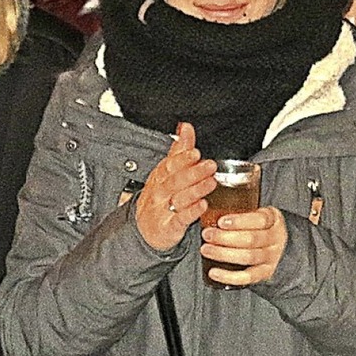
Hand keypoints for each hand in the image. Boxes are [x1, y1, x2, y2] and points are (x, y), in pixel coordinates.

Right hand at [136, 122, 216, 250]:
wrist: (145, 229)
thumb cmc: (160, 196)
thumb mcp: (167, 171)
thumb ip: (180, 149)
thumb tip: (186, 127)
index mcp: (161, 175)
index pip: (170, 164)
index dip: (183, 158)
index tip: (195, 152)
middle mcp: (161, 191)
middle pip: (176, 180)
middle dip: (194, 172)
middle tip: (210, 166)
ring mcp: (164, 209)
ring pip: (180, 198)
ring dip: (196, 189)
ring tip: (211, 182)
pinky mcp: (169, 227)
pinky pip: (181, 219)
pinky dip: (192, 212)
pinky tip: (202, 205)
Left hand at [201, 206, 287, 286]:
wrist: (280, 245)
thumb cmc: (259, 225)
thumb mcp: (257, 212)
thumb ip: (241, 209)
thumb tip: (210, 204)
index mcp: (273, 220)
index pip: (259, 220)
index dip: (239, 221)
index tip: (221, 221)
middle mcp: (275, 239)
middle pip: (251, 240)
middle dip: (225, 237)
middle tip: (207, 234)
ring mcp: (271, 257)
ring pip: (247, 257)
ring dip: (223, 254)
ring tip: (206, 249)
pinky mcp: (265, 273)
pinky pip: (247, 277)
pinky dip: (229, 276)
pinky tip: (214, 272)